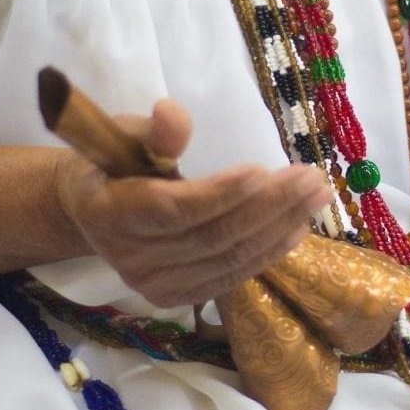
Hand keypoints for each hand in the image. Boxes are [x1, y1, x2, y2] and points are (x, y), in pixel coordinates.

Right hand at [54, 99, 332, 307]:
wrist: (94, 212)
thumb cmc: (114, 162)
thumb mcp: (126, 135)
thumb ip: (154, 132)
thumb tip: (173, 113)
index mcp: (110, 213)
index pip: (173, 210)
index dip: (220, 194)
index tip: (263, 170)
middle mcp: (130, 258)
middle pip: (211, 237)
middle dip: (269, 206)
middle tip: (312, 179)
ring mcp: (154, 285)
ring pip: (227, 259)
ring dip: (279, 229)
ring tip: (316, 198)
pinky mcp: (176, 297)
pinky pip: (230, 276)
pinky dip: (267, 253)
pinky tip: (296, 229)